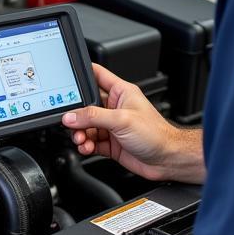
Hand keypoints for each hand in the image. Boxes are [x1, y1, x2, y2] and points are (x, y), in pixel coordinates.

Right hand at [62, 64, 205, 182]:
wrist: (167, 160)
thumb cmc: (156, 134)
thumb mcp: (122, 120)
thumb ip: (94, 116)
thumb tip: (72, 116)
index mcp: (121, 92)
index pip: (97, 75)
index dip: (81, 74)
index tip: (66, 78)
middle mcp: (115, 107)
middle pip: (86, 106)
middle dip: (76, 115)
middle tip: (71, 122)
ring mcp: (112, 126)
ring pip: (86, 126)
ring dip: (80, 133)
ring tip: (81, 139)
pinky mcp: (110, 143)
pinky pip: (91, 142)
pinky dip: (85, 145)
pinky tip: (86, 147)